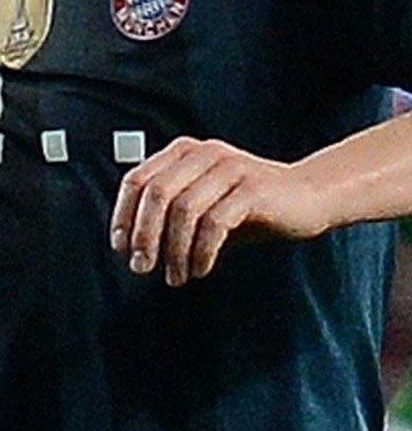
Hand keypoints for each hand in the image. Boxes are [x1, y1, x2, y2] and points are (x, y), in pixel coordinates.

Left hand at [109, 137, 325, 286]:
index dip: (123, 216)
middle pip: (155, 194)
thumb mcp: (201, 206)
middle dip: (143, 236)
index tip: (121, 248)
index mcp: (183, 152)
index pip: (137, 181)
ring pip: (183, 210)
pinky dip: (201, 252)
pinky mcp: (252, 188)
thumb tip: (132, 249)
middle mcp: (203, 153)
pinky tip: (200, 270)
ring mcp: (228, 167)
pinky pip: (214, 223)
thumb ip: (167, 217)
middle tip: (141, 268)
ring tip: (175, 277)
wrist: (310, 197)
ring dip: (173, 250)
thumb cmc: (248, 206)